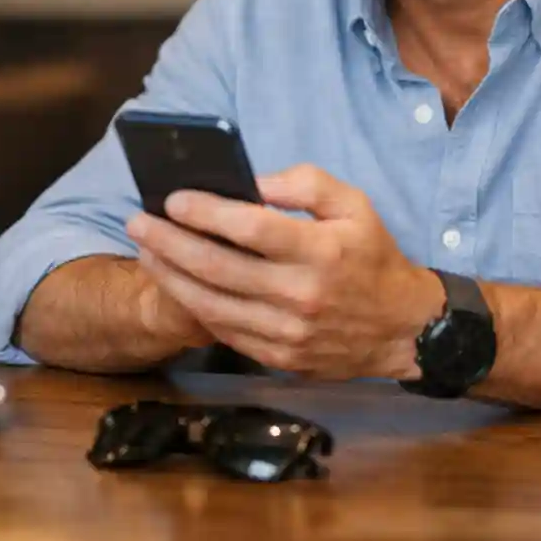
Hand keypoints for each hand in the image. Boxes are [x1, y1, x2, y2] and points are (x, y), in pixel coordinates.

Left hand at [126, 165, 444, 379]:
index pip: (250, 227)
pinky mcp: (280, 358)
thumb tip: (252, 183)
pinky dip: (193, 307)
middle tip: (137, 222)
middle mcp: (302, 294)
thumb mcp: (354, 205)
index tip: (174, 198)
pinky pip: (224, 331)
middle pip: (218, 267)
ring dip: (170, 276)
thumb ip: (305, 184)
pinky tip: (175, 285)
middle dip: (169, 243)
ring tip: (145, 251)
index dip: (206, 212)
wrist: (403, 328)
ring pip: (212, 304)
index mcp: (321, 251)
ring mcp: (288, 332)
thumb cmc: (373, 256)